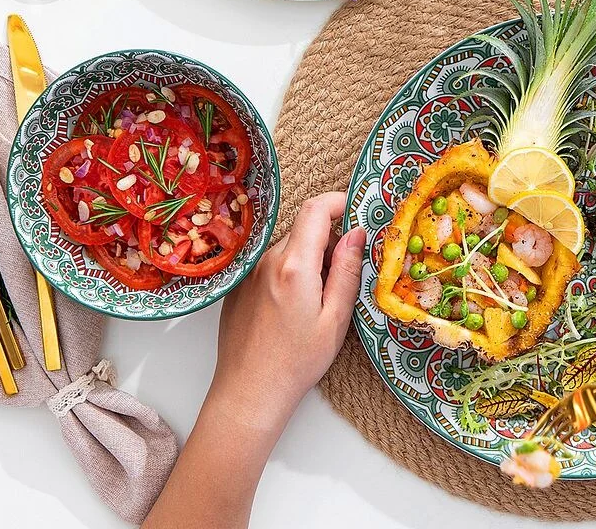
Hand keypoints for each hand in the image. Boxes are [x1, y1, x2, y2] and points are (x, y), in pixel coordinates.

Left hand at [207, 191, 365, 438]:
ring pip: (287, 248)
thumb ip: (347, 270)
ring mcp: (248, 272)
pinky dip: (288, 272)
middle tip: (343, 275)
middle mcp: (267, 260)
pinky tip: (291, 309)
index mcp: (294, 264)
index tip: (355, 212)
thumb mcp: (335, 318)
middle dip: (328, 241)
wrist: (247, 394)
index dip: (338, 202)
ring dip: (308, 259)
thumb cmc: (296, 362)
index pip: (316, 209)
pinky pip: (269, 265)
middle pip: (303, 230)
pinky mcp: (238, 286)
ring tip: (316, 301)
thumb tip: (357, 233)